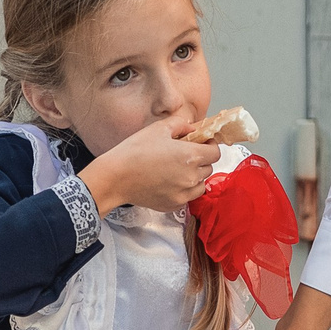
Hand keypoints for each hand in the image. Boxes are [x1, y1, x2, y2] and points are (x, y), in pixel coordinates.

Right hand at [77, 116, 219, 214]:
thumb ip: (180, 124)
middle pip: (208, 168)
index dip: (211, 145)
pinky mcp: (173, 205)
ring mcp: (183, 194)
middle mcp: (191, 177)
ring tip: (178, 169)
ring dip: (195, 176)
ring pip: (200, 184)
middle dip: (201, 159)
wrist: (115, 177)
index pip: (216, 152)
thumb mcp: (158, 129)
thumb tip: (192, 128)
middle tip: (186, 153)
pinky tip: (169, 181)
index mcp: (191, 156)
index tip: (203, 142)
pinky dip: (183, 189)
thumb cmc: (135, 151)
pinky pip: (187, 197)